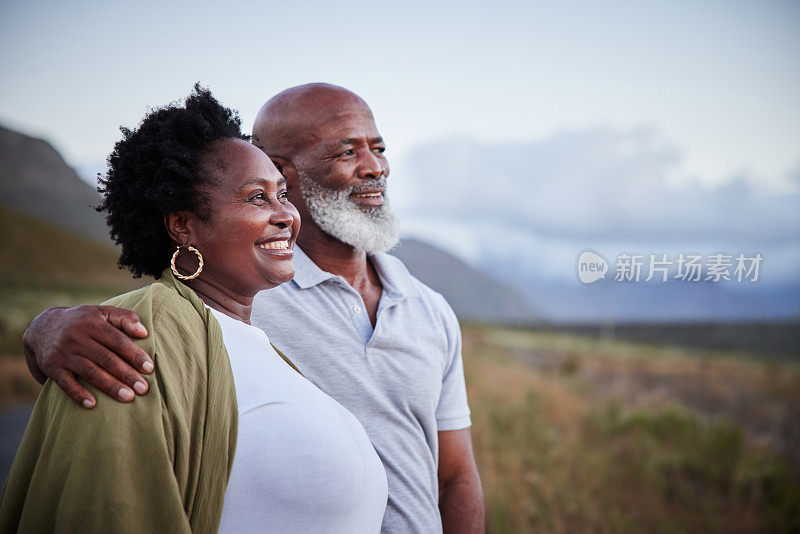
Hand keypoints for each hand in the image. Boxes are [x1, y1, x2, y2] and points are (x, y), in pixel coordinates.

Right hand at [22, 305, 152, 407]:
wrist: (42, 327)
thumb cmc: (83, 321)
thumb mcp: (101, 312)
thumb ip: (124, 318)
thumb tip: (144, 332)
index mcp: (93, 324)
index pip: (117, 341)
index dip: (134, 354)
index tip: (149, 368)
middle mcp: (78, 338)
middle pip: (106, 359)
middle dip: (126, 375)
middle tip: (143, 389)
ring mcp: (64, 354)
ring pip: (90, 372)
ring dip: (110, 386)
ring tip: (128, 398)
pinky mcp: (52, 367)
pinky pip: (66, 383)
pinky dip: (78, 394)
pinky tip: (92, 404)